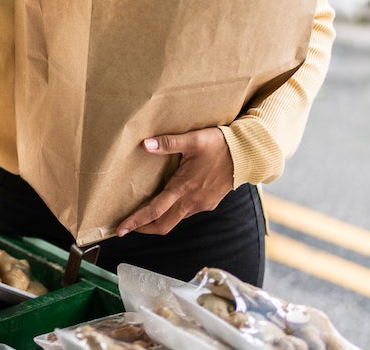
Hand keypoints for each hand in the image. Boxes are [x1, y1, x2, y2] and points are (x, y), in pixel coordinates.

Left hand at [114, 127, 234, 236]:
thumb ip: (168, 143)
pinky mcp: (209, 203)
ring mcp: (202, 204)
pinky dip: (173, 213)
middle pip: (163, 225)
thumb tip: (146, 144)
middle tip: (128, 227)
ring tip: (145, 213)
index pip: (155, 211)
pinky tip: (170, 202)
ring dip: (159, 220)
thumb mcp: (193, 140)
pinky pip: (187, 213)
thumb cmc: (220, 145)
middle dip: (144, 228)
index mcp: (183, 188)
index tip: (120, 230)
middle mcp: (192, 201)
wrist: (249, 155)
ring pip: (175, 220)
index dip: (136, 222)